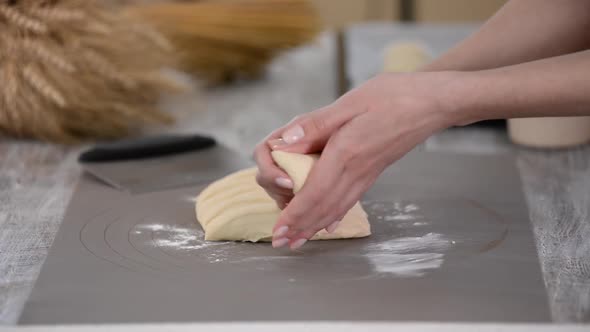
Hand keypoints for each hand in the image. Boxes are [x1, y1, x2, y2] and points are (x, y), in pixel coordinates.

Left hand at [254, 72, 464, 248]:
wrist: (434, 103)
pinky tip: (330, 225)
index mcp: (346, 153)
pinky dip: (337, 214)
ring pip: (337, 207)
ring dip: (314, 226)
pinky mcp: (374, 172)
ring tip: (298, 240)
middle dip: (300, 227)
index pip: (315, 192)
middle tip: (281, 243)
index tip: (279, 230)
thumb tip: (284, 142)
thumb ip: (316, 124)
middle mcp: (357, 170)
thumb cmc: (394, 96)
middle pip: (324, 207)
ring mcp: (368, 174)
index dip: (295, 214)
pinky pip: (351, 199)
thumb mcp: (350, 102)